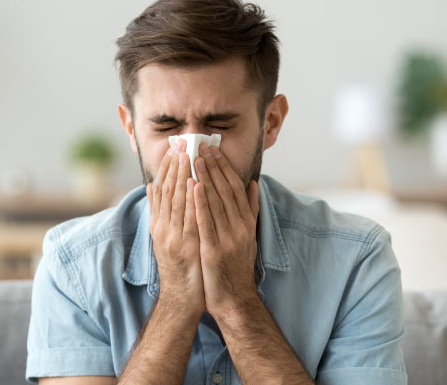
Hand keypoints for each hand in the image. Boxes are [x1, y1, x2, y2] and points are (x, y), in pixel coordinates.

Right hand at [147, 140, 204, 316]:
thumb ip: (160, 213)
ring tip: (187, 155)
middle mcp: (163, 229)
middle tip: (181, 143)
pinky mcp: (186, 248)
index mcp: (159, 225)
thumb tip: (152, 187)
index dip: (168, 168)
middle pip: (167, 192)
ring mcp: (173, 238)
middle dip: (175, 166)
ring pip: (176, 201)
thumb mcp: (164, 237)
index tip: (175, 148)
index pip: (162, 190)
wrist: (181, 299)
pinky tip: (195, 184)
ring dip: (182, 176)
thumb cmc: (179, 267)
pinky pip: (189, 220)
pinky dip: (191, 201)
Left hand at [193, 143, 259, 317]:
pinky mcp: (215, 250)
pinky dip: (200, 202)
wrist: (234, 299)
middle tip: (201, 146)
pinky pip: (206, 222)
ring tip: (194, 158)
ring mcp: (228, 239)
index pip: (235, 188)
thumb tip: (253, 184)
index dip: (224, 167)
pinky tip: (192, 186)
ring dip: (205, 178)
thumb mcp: (248, 236)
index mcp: (246, 222)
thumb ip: (250, 209)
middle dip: (212, 166)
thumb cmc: (237, 267)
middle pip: (225, 190)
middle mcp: (240, 227)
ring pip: (215, 202)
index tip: (213, 150)